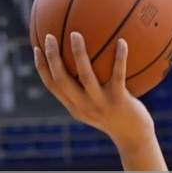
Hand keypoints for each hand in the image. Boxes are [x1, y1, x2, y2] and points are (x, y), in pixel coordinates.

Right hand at [34, 32, 154, 148]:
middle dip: (52, 57)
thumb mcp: (97, 107)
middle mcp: (84, 106)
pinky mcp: (120, 101)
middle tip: (50, 36)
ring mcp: (101, 104)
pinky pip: (118, 75)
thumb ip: (87, 90)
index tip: (36, 48)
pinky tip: (122, 41)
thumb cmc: (117, 117)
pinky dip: (120, 57)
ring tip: (76, 34)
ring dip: (79, 54)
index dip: (42, 67)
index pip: (52, 86)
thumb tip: (82, 63)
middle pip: (61, 80)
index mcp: (74, 107)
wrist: (135, 138)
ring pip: (85, 76)